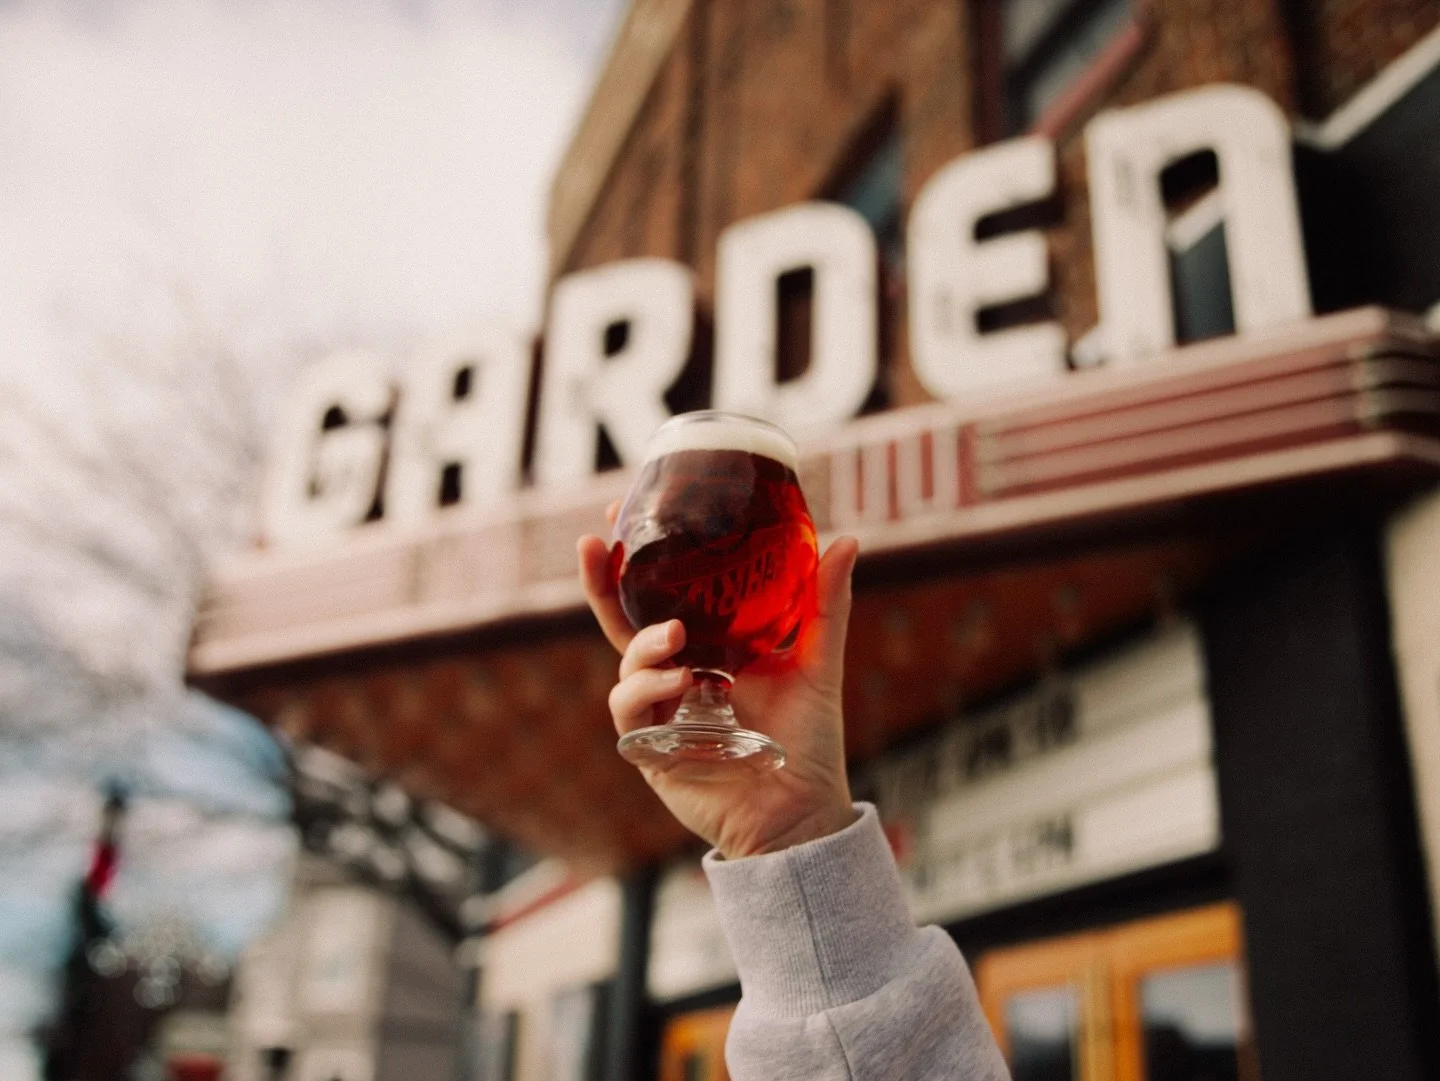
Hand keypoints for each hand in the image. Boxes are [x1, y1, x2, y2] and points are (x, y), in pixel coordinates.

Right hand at [577, 527, 859, 859]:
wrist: (802, 810)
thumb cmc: (807, 741)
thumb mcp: (817, 662)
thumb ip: (825, 604)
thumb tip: (847, 539)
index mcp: (705, 650)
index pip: (658, 598)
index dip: (635, 561)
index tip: (620, 511)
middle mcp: (675, 677)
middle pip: (622, 624)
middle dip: (601, 583)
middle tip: (595, 544)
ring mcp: (660, 713)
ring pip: (625, 666)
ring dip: (642, 645)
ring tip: (674, 636)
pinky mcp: (652, 751)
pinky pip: (630, 712)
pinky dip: (646, 691)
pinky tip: (679, 683)